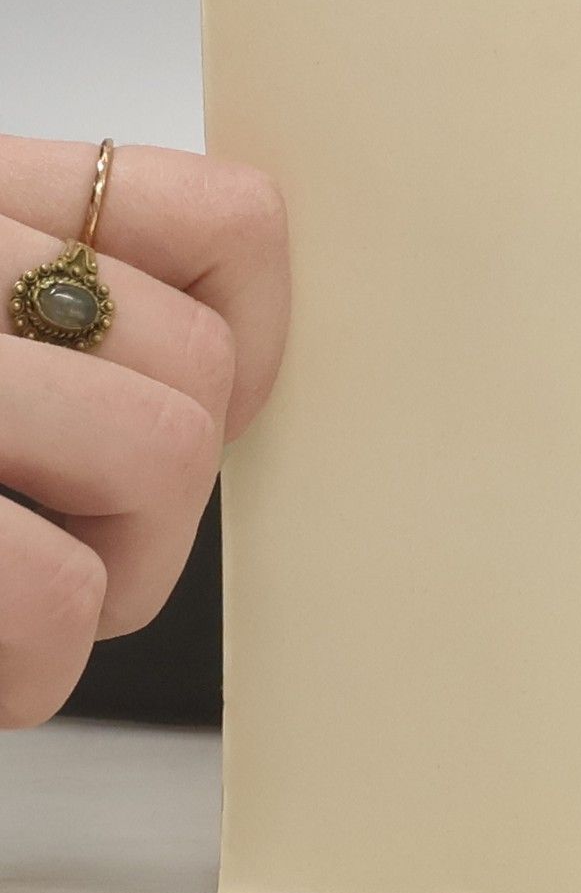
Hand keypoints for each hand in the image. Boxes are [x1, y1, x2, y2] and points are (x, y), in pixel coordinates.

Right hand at [0, 140, 289, 724]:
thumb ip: (49, 299)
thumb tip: (229, 379)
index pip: (225, 222)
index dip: (245, 345)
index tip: (197, 419)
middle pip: (198, 367)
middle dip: (159, 501)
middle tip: (60, 552)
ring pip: (158, 461)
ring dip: (103, 584)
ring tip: (2, 609)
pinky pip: (47, 593)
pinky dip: (28, 670)